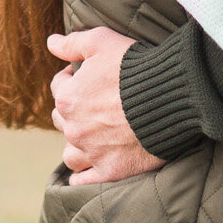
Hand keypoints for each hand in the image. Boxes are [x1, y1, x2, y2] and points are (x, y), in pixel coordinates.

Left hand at [47, 28, 164, 185]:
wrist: (171, 96)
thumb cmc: (136, 66)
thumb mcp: (101, 42)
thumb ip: (72, 43)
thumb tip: (50, 42)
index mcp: (68, 99)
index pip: (58, 88)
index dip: (71, 78)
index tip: (87, 76)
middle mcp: (74, 128)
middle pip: (62, 120)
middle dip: (74, 111)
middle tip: (95, 105)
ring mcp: (91, 152)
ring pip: (70, 153)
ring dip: (77, 145)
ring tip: (94, 137)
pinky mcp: (110, 171)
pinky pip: (83, 180)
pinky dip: (83, 176)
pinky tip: (89, 168)